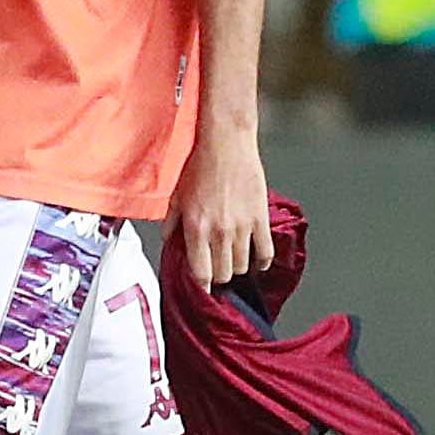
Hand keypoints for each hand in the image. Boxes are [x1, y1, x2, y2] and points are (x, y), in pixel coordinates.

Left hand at [173, 126, 273, 284]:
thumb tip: (169, 242)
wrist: (226, 145)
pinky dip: (262, 261)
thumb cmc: (200, 166)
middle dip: (219, 276)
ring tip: (233, 260)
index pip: (201, 273)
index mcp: (196, 228)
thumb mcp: (177, 196)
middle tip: (217, 269)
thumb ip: (172, 224)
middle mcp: (219, 232)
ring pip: (242, 266)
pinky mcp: (260, 219)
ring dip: (237, 267)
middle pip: (223, 274)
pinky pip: (265, 251)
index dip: (202, 286)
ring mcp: (242, 227)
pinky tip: (257, 260)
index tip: (203, 289)